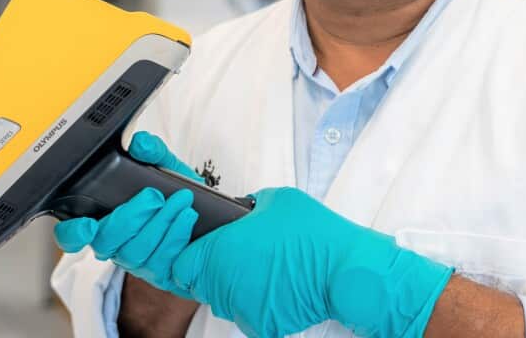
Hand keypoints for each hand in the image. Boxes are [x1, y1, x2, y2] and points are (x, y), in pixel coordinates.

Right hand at [54, 132, 201, 297]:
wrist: (210, 221)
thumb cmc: (176, 194)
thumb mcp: (166, 168)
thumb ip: (152, 151)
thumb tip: (140, 143)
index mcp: (105, 219)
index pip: (72, 234)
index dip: (73, 233)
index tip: (87, 224)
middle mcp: (116, 244)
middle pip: (105, 242)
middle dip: (129, 217)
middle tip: (154, 197)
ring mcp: (136, 262)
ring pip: (134, 252)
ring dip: (159, 223)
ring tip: (181, 201)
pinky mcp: (159, 274)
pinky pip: (161, 261)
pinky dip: (176, 235)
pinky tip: (187, 217)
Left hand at [170, 187, 452, 337]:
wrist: (346, 271)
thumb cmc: (313, 234)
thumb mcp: (274, 200)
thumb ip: (246, 206)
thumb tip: (240, 211)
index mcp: (218, 253)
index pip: (179, 264)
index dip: (188, 255)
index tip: (203, 248)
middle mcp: (223, 285)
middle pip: (197, 283)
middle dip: (210, 270)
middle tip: (237, 255)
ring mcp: (241, 310)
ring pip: (222, 300)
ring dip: (233, 287)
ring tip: (263, 268)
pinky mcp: (262, 326)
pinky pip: (248, 314)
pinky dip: (258, 302)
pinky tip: (278, 286)